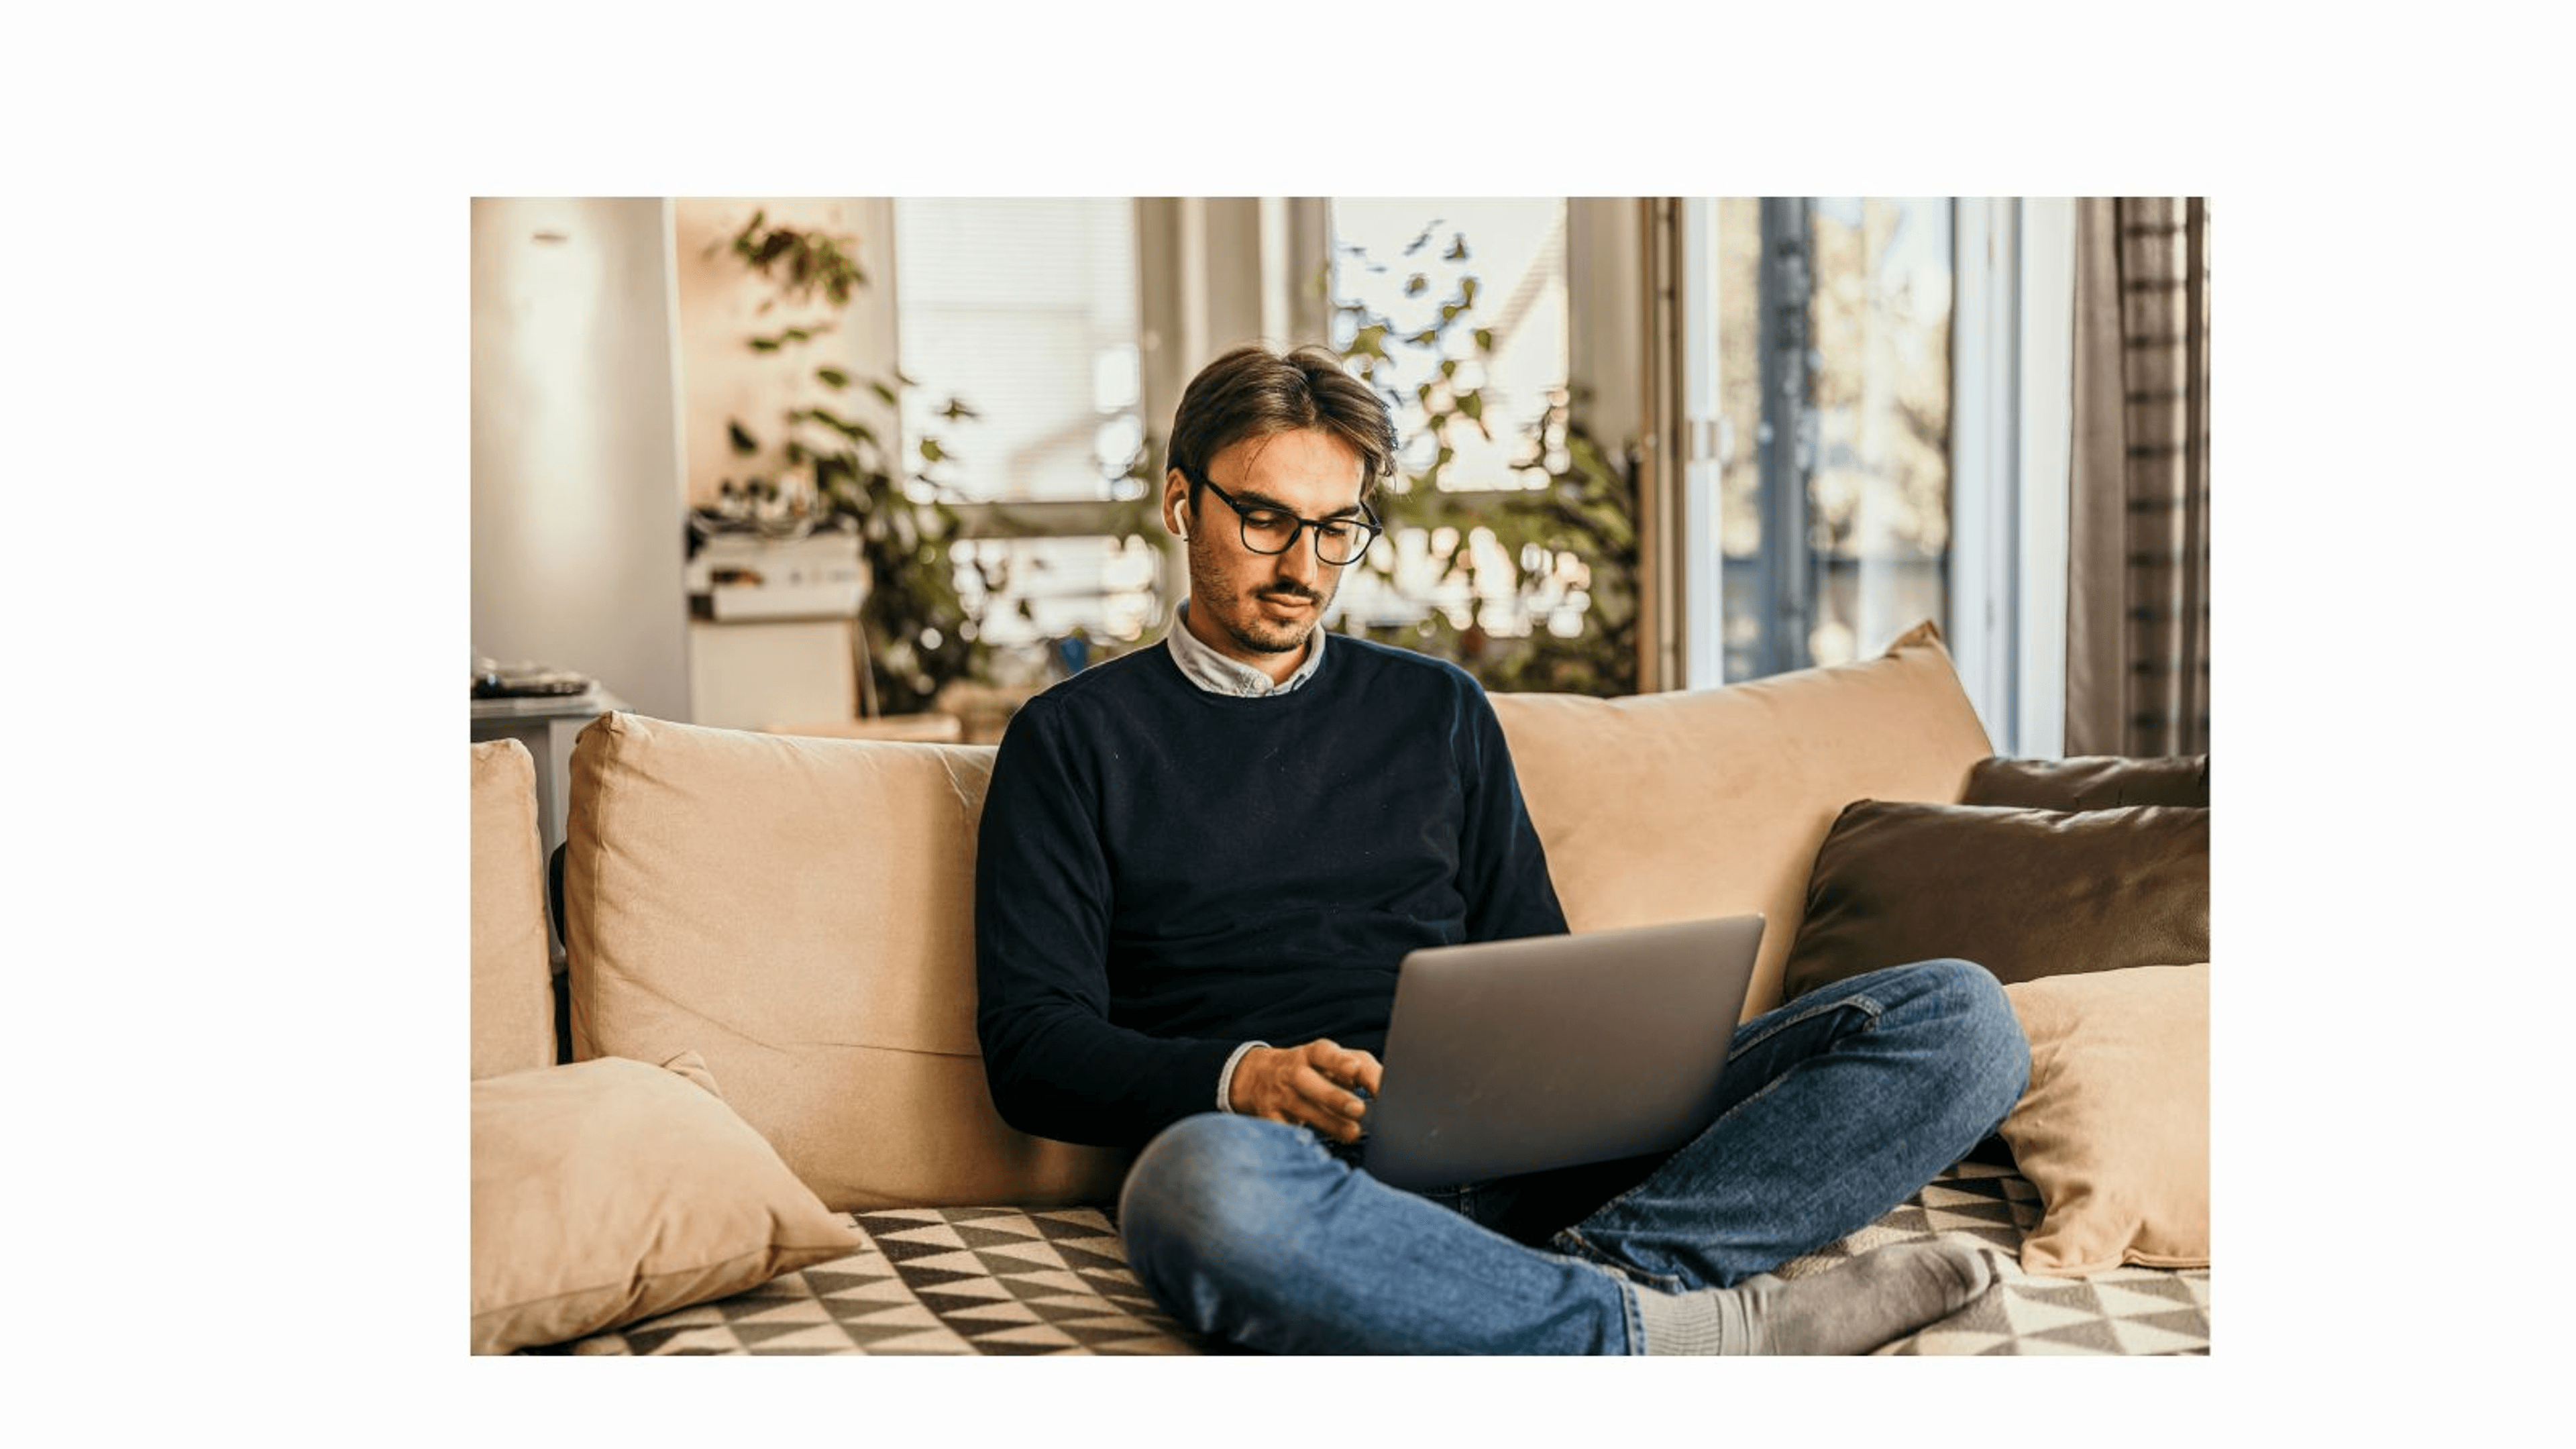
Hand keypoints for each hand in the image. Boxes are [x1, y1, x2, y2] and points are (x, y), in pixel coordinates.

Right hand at [1229, 1039, 1382, 1143]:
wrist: (1257, 1075)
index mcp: (1312, 1054)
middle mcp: (1294, 1072)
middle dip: (1334, 1096)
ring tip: (1353, 1133)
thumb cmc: (1309, 1068)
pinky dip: (1301, 1140)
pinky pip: (1285, 1131)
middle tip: (1358, 1109)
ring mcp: (1280, 1096)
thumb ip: (1362, 1070)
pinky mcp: (1269, 1118)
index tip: (1354, 1069)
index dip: (1339, 1061)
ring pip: (1304, 1111)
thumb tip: (1390, 1087)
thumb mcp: (1330, 1060)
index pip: (1325, 1053)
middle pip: (1310, 1082)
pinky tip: (1319, 1150)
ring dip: (1330, 1123)